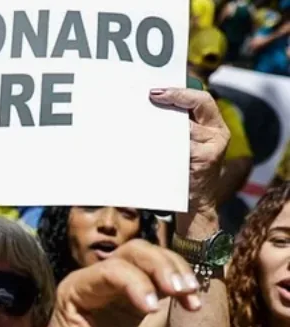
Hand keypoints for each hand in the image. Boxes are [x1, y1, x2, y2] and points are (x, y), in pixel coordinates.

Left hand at [37, 240, 200, 326]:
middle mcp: (101, 274)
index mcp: (79, 286)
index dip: (135, 283)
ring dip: (175, 270)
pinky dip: (180, 284)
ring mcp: (122, 278)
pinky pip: (163, 275)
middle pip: (134, 251)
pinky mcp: (139, 288)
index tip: (152, 309)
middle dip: (161, 266)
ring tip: (192, 294)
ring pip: (152, 256)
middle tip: (182, 290)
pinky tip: (193, 304)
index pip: (110, 271)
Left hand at [148, 87, 228, 217]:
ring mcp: (213, 147)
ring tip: (141, 122)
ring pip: (185, 128)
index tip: (156, 92)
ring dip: (162, 125)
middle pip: (196, 107)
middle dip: (171, 101)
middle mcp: (217, 134)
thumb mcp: (184, 146)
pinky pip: (182, 147)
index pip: (201, 100)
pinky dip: (164, 145)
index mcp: (213, 125)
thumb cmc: (184, 171)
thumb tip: (147, 109)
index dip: (180, 93)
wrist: (194, 203)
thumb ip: (175, 128)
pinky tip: (149, 146)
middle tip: (148, 97)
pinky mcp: (205, 160)